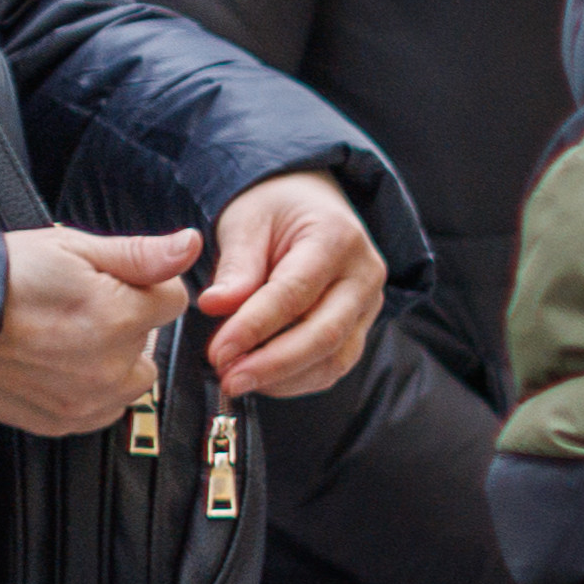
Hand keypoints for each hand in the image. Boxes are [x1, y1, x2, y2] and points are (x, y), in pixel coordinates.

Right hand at [0, 226, 184, 431]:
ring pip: (131, 382)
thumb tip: (188, 246)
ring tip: (66, 337)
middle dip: (127, 326)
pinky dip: (90, 392)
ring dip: (112, 362)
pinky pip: (101, 411)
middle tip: (78, 308)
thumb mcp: (71, 248)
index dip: (144, 286)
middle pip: (150, 345)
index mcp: (120, 318)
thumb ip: (139, 254)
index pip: (172, 302)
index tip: (110, 282)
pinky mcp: (62, 422)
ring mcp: (87, 400)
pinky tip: (58, 366)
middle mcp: (110, 367)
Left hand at [196, 174, 387, 402]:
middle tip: (229, 379)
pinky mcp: (360, 328)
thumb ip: (236, 267)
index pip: (293, 294)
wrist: (308, 203)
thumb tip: (215, 307)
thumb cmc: (274, 209)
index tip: (218, 352)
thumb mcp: (247, 222)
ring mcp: (368, 306)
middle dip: (272, 365)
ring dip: (284, 378)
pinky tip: (262, 378)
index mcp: (336, 239)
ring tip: (239, 380)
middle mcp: (364, 276)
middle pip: (323, 335)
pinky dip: (296, 379)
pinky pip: (333, 365)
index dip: (253, 328)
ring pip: (334, 360)